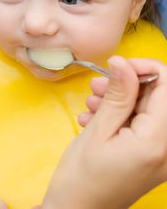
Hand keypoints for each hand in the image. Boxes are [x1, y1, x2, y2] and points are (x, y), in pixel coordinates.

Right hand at [41, 56, 166, 208]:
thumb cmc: (80, 177)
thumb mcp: (97, 131)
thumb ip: (117, 94)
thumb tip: (123, 61)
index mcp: (158, 141)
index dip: (143, 68)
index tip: (116, 67)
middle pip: (157, 97)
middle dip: (127, 85)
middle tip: (96, 87)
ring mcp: (161, 154)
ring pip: (147, 109)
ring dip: (120, 100)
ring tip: (92, 103)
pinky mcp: (151, 156)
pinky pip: (142, 124)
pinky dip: (121, 115)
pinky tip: (96, 118)